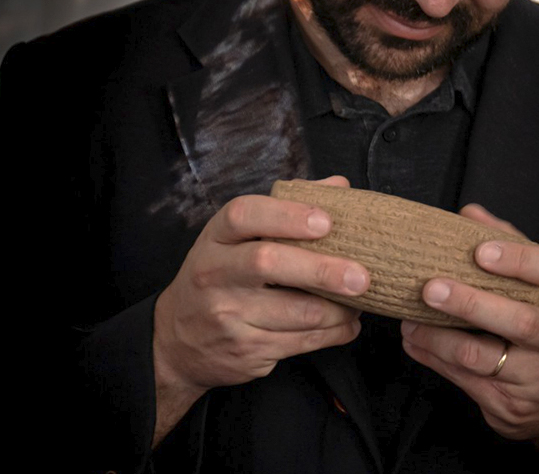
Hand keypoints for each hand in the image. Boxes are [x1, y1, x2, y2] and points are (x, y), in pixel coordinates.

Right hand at [152, 177, 367, 439]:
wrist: (177, 342)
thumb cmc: (221, 277)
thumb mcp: (237, 239)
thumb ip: (287, 209)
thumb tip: (339, 186)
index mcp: (216, 238)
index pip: (244, 216)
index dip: (287, 215)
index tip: (326, 221)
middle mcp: (214, 274)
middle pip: (268, 263)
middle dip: (321, 270)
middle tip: (361, 276)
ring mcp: (226, 316)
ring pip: (293, 311)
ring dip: (337, 309)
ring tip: (361, 301)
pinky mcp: (244, 351)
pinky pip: (299, 342)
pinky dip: (332, 334)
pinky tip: (347, 325)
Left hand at [399, 204, 538, 459]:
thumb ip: (510, 247)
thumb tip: (469, 213)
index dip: (522, 259)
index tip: (482, 251)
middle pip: (520, 322)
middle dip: (471, 303)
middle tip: (431, 288)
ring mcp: (538, 377)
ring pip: (482, 357)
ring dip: (438, 337)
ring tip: (408, 321)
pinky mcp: (511, 406)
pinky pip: (466, 380)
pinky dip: (434, 358)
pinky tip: (415, 341)